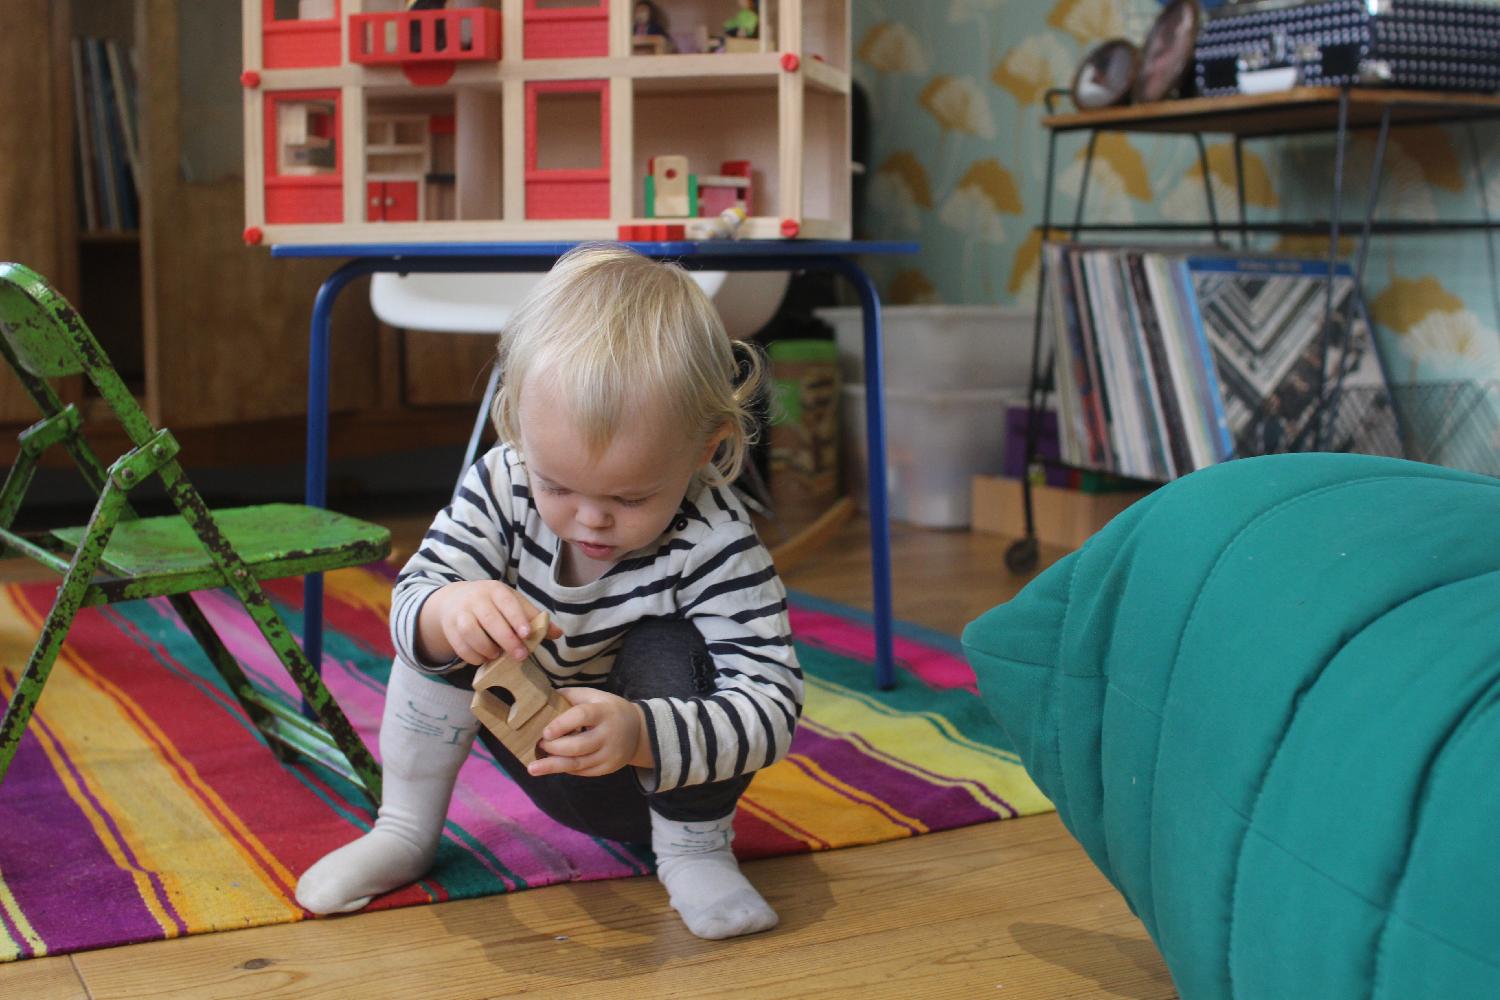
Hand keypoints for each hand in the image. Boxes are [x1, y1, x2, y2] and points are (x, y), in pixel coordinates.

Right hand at [416, 580, 562, 665]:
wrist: (455, 600)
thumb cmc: (493, 604)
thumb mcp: (513, 604)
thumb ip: (534, 618)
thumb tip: (558, 633)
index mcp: (495, 590)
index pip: (507, 603)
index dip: (517, 618)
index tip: (527, 634)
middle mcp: (476, 599)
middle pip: (490, 619)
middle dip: (507, 640)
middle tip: (521, 656)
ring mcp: (460, 613)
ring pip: (470, 632)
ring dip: (486, 648)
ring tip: (497, 656)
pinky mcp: (449, 628)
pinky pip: (459, 646)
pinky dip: (472, 656)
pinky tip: (484, 659)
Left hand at [528, 688, 652, 777]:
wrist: (639, 730)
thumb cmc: (610, 709)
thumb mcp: (595, 696)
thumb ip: (572, 695)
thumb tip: (544, 695)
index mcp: (604, 711)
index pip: (582, 716)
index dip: (562, 724)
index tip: (545, 732)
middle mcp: (609, 734)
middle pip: (578, 746)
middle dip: (554, 747)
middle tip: (539, 744)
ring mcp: (609, 754)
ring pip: (579, 763)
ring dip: (553, 766)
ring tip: (533, 768)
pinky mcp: (608, 767)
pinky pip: (583, 772)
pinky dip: (566, 769)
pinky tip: (553, 767)